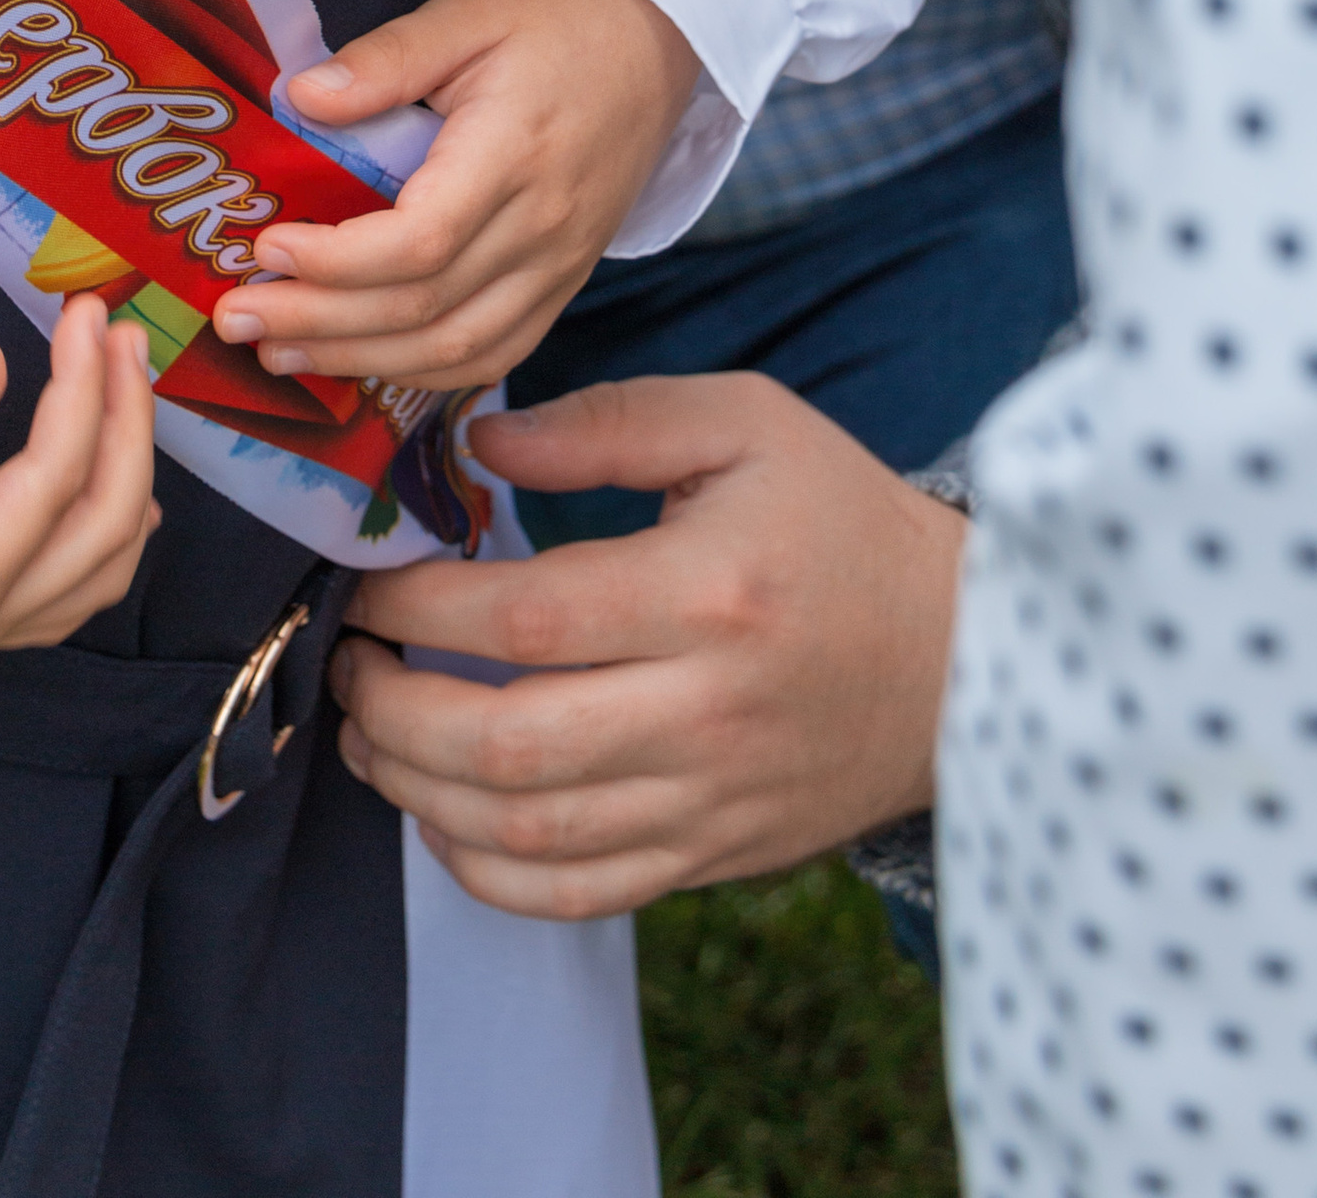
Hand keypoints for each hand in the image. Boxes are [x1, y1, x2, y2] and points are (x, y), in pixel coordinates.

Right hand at [0, 296, 156, 684]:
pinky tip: (124, 484)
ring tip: (130, 382)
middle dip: (126, 418)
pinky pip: (83, 588)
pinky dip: (118, 526)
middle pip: (103, 522)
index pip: (52, 481)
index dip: (83, 390)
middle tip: (121, 333)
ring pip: (106, 563)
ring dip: (132, 467)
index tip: (85, 316)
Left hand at [211, 0, 698, 392]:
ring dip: (360, 361)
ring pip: (457, 347)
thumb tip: (301, 97)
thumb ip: (386, 58)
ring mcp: (559, 264)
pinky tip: (361, 364)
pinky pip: (494, 352)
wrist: (658, 39)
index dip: (336, 261)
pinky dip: (423, 371)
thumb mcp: (467, 13)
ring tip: (278, 352)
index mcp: (515, 153)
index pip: (421, 241)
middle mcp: (543, 226)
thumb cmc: (559, 17)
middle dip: (321, 325)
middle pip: (426, 307)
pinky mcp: (563, 281)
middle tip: (236, 318)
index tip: (264, 251)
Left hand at [329, 373, 967, 915]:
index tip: (367, 581)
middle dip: (393, 711)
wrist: (968, 656)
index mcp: (705, 595)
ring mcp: (708, 802)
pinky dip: (488, 872)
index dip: (419, 607)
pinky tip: (441, 818)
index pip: (524, 620)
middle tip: (348, 664)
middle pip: (507, 746)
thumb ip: (606, 421)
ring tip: (370, 733)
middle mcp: (704, 713)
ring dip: (418, 794)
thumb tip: (480, 441)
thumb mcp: (743, 423)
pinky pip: (579, 895)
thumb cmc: (841, 520)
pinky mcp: (713, 857)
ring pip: (529, 836)